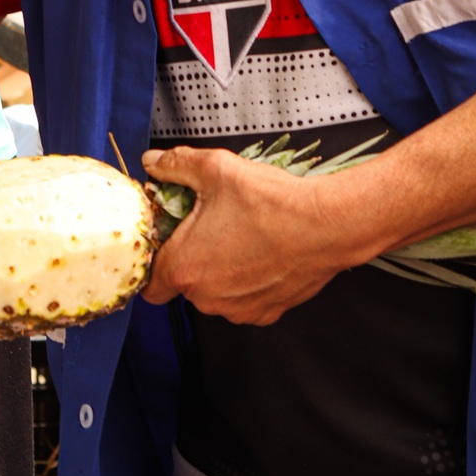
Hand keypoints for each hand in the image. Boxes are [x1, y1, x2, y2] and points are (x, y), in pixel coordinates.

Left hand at [140, 145, 369, 325]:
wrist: (325, 226)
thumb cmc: (271, 202)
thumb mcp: (214, 169)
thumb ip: (175, 165)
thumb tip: (153, 162)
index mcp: (186, 268)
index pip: (149, 283)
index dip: (154, 259)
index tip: (166, 239)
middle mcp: (208, 298)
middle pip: (183, 282)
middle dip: (191, 254)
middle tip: (208, 223)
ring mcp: (238, 309)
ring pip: (213, 291)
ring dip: (219, 268)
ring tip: (239, 233)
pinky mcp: (265, 313)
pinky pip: (241, 298)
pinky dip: (245, 280)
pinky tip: (259, 251)